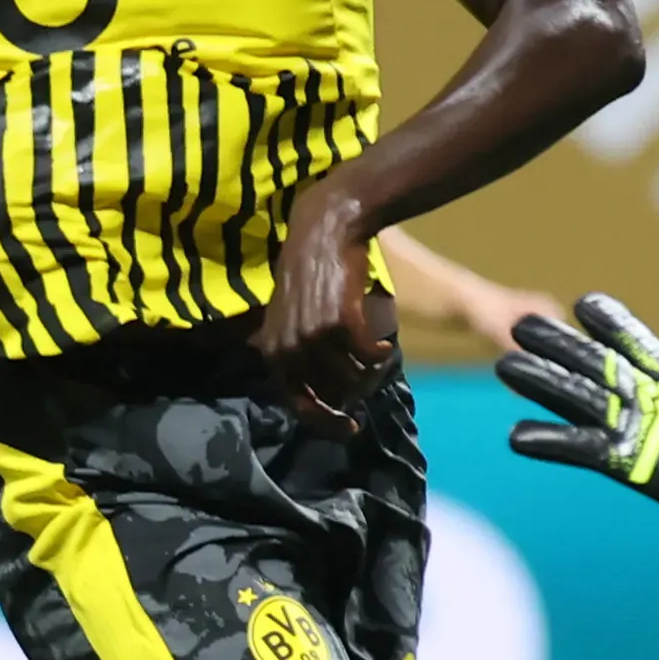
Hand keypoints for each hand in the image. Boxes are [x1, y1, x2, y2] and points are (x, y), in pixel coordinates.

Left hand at [263, 184, 388, 433]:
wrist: (323, 231)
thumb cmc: (309, 275)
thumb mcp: (287, 317)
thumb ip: (295, 351)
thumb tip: (323, 393)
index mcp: (273, 350)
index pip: (296, 403)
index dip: (325, 422)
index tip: (350, 428)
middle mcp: (289, 348)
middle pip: (330, 394)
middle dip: (354, 394)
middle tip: (370, 381)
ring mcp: (313, 336)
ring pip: (352, 378)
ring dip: (370, 373)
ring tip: (379, 359)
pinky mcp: (340, 322)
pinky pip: (368, 355)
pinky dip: (380, 355)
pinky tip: (385, 346)